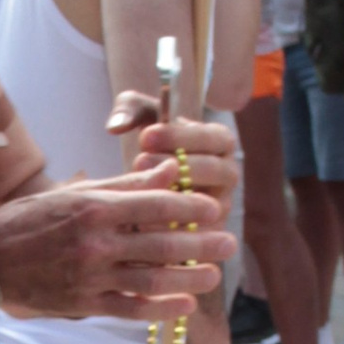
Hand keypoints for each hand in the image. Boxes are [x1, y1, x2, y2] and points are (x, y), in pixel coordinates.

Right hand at [0, 173, 234, 315]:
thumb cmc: (29, 221)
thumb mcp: (74, 193)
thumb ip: (123, 186)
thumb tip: (167, 171)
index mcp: (95, 209)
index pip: (156, 205)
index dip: (191, 207)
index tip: (214, 209)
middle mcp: (96, 244)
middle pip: (162, 245)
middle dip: (202, 245)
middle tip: (229, 243)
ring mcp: (91, 278)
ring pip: (152, 280)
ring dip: (189, 279)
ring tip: (214, 276)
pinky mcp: (84, 305)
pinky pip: (130, 309)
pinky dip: (160, 309)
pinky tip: (183, 305)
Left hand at [114, 97, 239, 228]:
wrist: (150, 178)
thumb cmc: (151, 139)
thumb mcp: (141, 116)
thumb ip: (129, 110)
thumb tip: (115, 126)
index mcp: (221, 141)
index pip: (214, 137)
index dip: (180, 137)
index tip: (146, 136)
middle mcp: (228, 173)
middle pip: (216, 171)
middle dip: (179, 166)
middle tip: (141, 161)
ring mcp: (221, 204)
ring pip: (208, 204)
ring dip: (174, 197)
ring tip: (139, 189)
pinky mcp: (208, 232)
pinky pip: (195, 232)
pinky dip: (168, 227)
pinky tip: (137, 219)